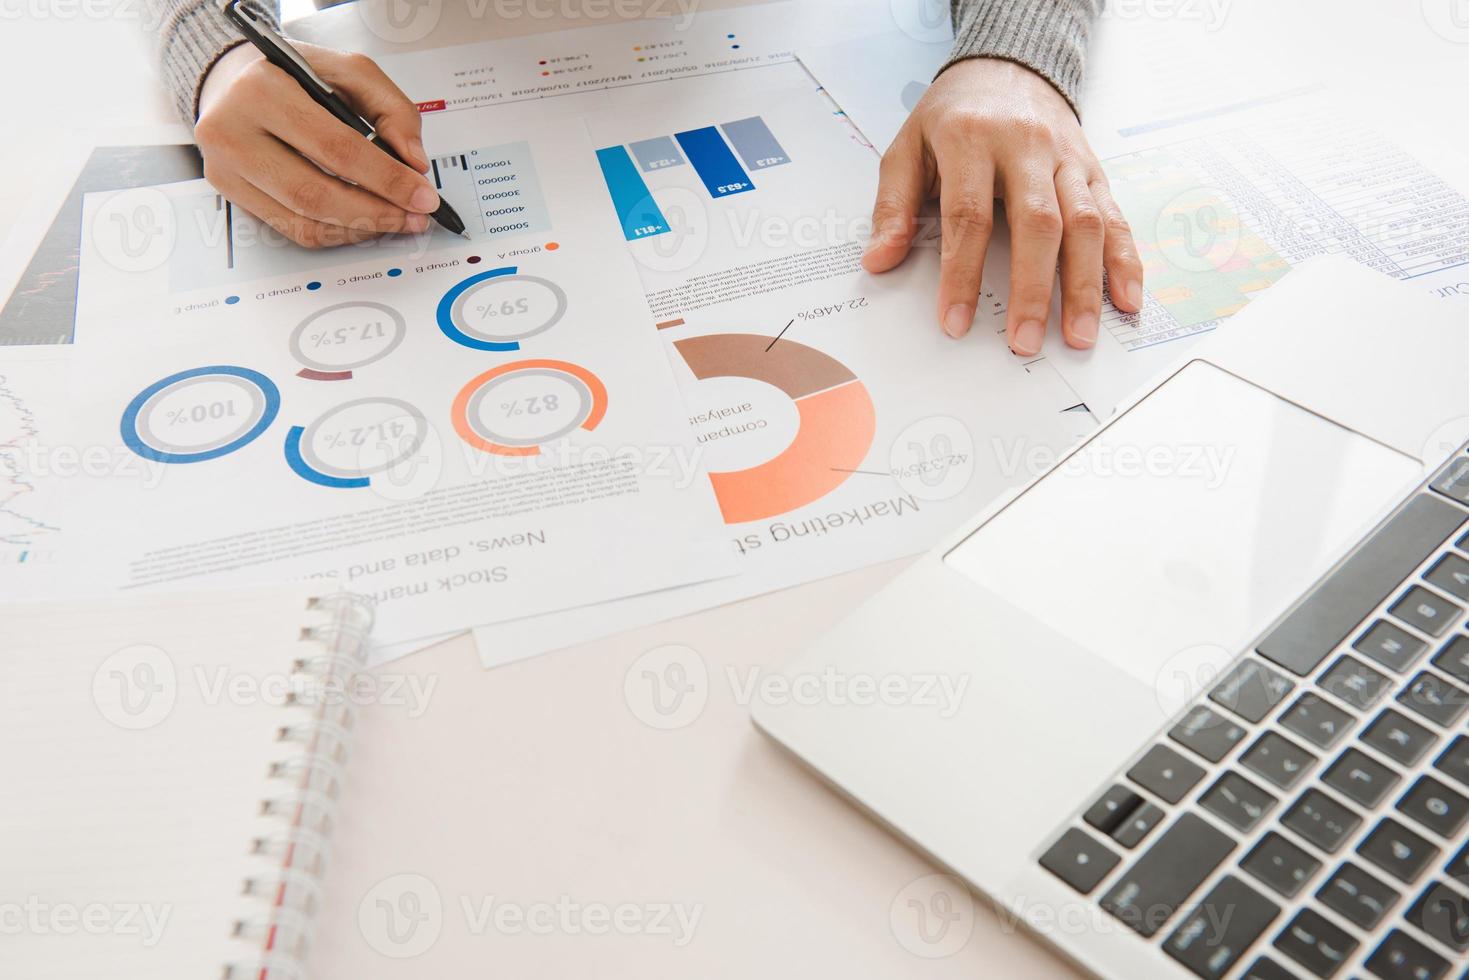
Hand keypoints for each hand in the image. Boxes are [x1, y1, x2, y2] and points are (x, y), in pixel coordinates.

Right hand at [196, 42, 440, 248]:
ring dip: (359, 230)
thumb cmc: (290, 72)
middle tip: (415, 217)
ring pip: (303, 222)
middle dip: (377, 212)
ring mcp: (225, 168)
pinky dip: (335, 232)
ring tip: (396, 221)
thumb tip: (414, 161)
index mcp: (262, 90)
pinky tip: (362, 222)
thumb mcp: (345, 70)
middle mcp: (233, 132)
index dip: (386, 178)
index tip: (424, 195)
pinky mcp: (229, 192)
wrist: (228, 77)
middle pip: (316, 194)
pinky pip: (291, 229)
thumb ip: (390, 107)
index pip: (336, 148)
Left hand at [861, 58, 1143, 354]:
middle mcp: (1027, 147)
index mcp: (971, 140)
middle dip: (1033, 289)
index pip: (968, 216)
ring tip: (1080, 336)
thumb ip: (893, 205)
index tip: (954, 322)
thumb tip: (878, 260)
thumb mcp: (908, 148)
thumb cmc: (953, 117)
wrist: (1007, 66)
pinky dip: (1124, 261)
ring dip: (1085, 285)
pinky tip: (1125, 300)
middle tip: (1024, 341)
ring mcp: (1067, 159)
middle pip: (1038, 224)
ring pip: (1085, 223)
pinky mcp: (1093, 169)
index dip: (961, 273)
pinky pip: (1115, 217)